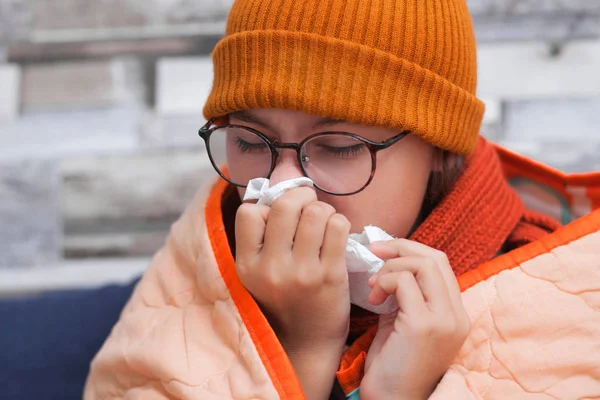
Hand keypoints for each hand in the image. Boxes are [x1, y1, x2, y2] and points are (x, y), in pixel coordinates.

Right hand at [235, 187, 351, 398]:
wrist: (306, 343)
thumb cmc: (283, 301)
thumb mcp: (257, 274)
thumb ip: (262, 239)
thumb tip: (282, 191)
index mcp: (247, 265)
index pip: (249, 212)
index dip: (267, 207)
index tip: (280, 217)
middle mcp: (271, 268)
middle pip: (286, 205)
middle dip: (301, 196)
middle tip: (308, 204)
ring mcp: (302, 272)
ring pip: (315, 212)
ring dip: (322, 209)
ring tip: (323, 221)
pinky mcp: (330, 275)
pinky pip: (337, 226)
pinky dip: (339, 222)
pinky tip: (335, 234)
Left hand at [360, 239, 469, 399]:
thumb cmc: (392, 365)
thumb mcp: (403, 322)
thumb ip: (405, 294)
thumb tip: (389, 263)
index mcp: (455, 314)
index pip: (441, 264)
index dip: (411, 250)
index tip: (383, 251)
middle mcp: (456, 316)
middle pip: (435, 258)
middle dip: (400, 248)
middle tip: (374, 252)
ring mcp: (444, 320)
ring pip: (423, 265)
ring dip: (390, 268)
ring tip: (374, 287)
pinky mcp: (424, 326)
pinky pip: (404, 282)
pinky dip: (385, 282)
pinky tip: (373, 300)